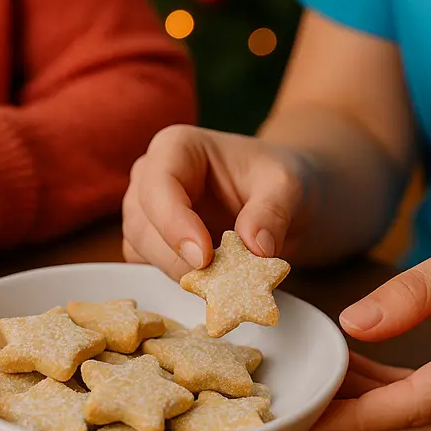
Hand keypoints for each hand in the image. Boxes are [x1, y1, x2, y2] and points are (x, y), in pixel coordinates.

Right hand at [121, 125, 311, 278]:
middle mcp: (151, 176)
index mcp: (176, 147)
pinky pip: (153, 268)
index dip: (174, 223)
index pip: (159, 184)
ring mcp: (147, 211)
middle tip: (225, 280)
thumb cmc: (275, 179)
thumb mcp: (287, 185)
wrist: (280, 201)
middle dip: (180, 257)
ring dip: (183, 272)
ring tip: (229, 280)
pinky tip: (217, 283)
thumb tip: (255, 248)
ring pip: (143, 250)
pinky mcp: (152, 243)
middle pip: (143, 223)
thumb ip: (272, 211)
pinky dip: (183, 281)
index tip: (204, 257)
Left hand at [303, 218, 430, 430]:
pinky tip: (362, 379)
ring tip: (326, 385)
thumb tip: (354, 323)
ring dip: (376, 414)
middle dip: (359, 424)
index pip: (422, 401)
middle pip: (422, 428)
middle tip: (304, 408)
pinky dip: (399, 403)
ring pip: (430, 427)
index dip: (362, 416)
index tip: (314, 421)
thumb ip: (413, 291)